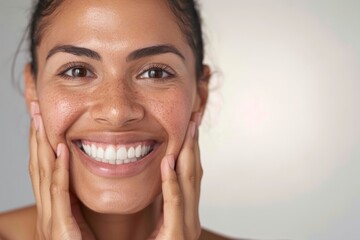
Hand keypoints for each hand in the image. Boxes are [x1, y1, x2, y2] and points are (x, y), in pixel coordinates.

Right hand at [29, 102, 93, 239]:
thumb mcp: (83, 219)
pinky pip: (59, 195)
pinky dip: (57, 172)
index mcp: (55, 207)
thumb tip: (85, 175)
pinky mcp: (61, 230)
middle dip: (36, 135)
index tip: (43, 115)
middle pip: (38, 165)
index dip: (43, 139)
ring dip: (42, 145)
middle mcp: (48, 210)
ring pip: (43, 175)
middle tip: (35, 106)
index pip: (45, 166)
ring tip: (41, 119)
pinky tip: (59, 151)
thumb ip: (80, 199)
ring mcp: (51, 220)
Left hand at [149, 113, 202, 239]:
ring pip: (189, 184)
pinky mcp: (176, 238)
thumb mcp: (159, 227)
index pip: (189, 175)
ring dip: (187, 156)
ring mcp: (186, 228)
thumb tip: (160, 181)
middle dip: (193, 146)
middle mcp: (190, 219)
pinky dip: (173, 183)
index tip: (187, 127)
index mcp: (184, 215)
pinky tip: (169, 164)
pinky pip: (174, 205)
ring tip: (187, 132)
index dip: (189, 150)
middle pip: (194, 174)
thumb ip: (162, 206)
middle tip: (192, 119)